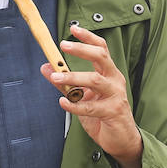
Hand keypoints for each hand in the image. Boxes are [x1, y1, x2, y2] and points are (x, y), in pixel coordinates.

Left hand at [44, 26, 143, 167]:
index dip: (88, 37)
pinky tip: (62, 102)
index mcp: (108, 73)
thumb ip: (65, 82)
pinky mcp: (112, 112)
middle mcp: (114, 80)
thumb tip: (46, 67)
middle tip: (64, 45)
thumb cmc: (102, 114)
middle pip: (101, 57)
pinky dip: (74, 104)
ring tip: (55, 77)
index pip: (101, 49)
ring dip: (73, 77)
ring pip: (95, 80)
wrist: (120, 139)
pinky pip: (91, 106)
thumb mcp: (81, 96)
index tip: (73, 28)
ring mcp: (115, 95)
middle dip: (82, 49)